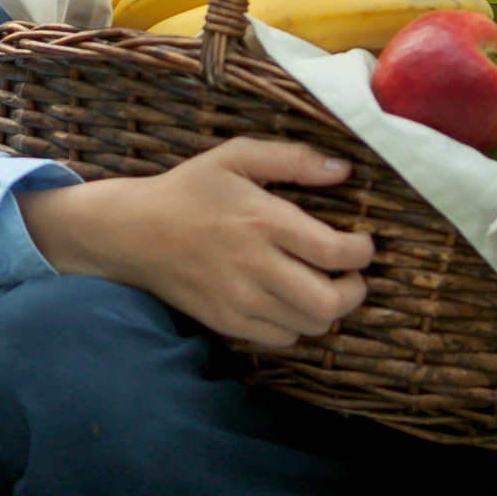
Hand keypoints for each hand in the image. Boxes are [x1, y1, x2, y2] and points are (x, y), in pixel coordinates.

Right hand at [19, 138, 375, 345]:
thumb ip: (292, 158)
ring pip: (311, 325)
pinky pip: (282, 338)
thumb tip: (342, 170)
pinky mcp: (227, 322)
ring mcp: (239, 300)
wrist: (133, 232)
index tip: (362, 243)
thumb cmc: (190, 189)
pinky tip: (290, 300)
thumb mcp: (236, 156)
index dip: (363, 252)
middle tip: (351, 274)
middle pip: (330, 301)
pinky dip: (297, 324)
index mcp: (262, 220)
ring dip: (328, 308)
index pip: (335, 252)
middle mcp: (254, 266)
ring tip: (324, 285)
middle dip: (355, 290)